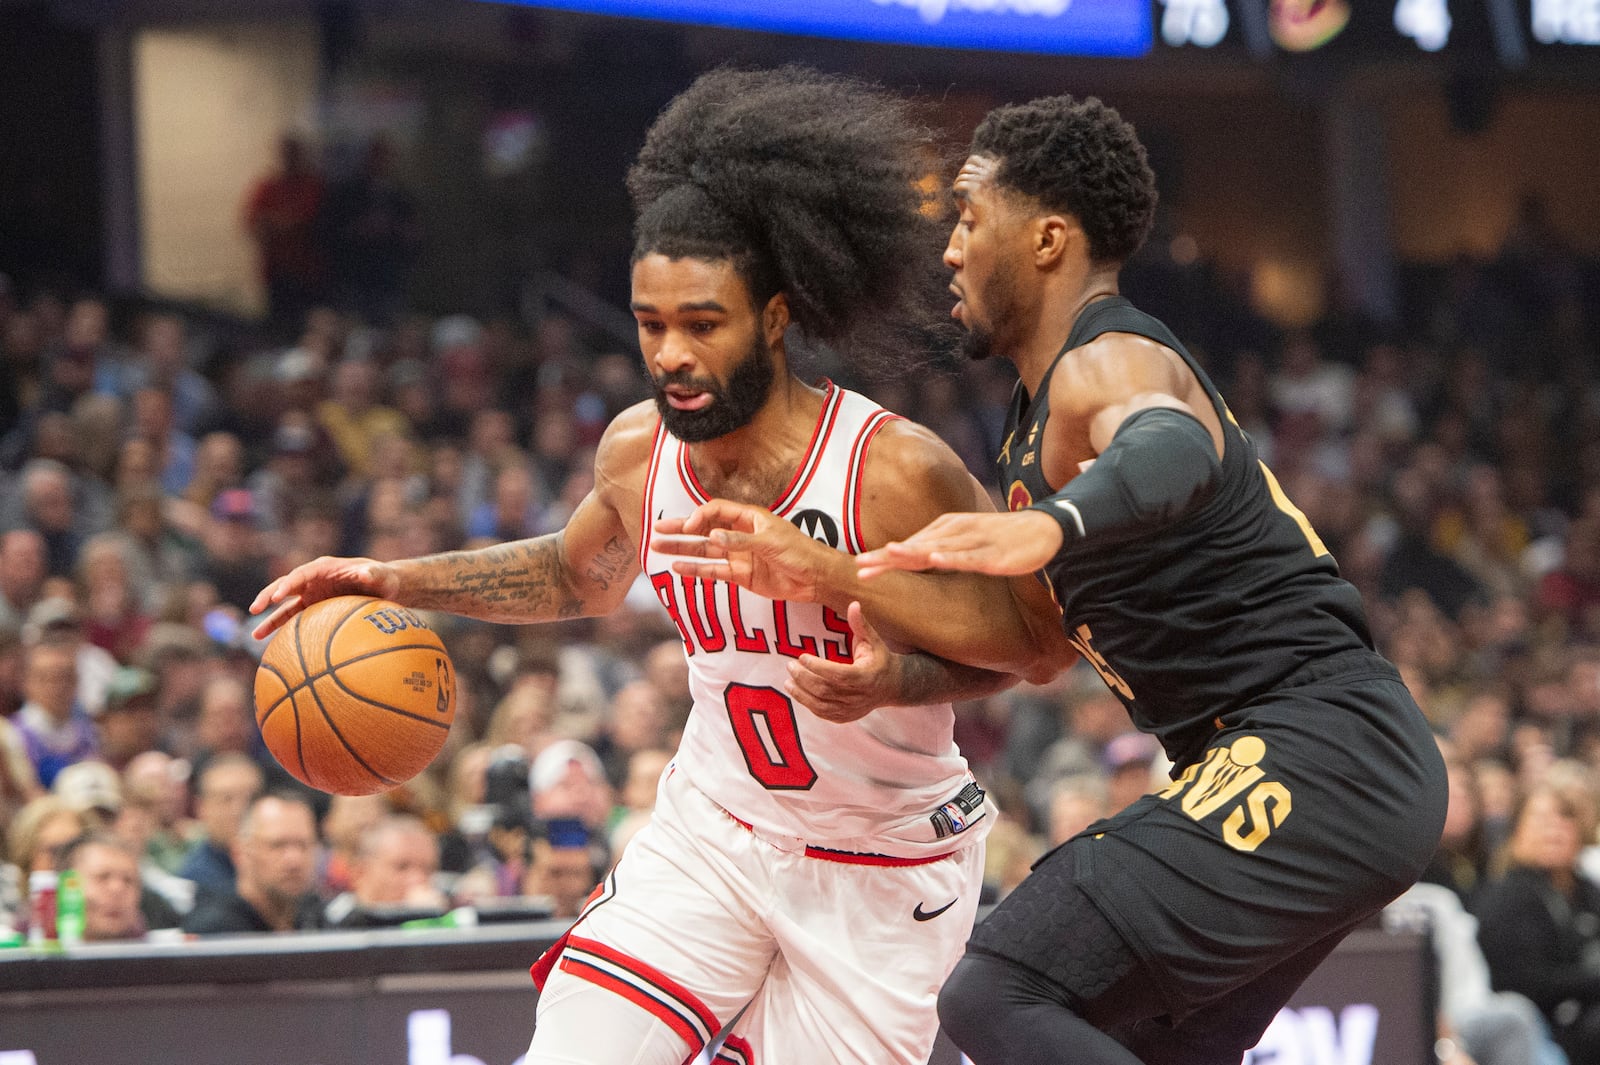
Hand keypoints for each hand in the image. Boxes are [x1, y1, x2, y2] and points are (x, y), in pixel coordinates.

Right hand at [249, 555, 398, 639]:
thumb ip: (373, 573)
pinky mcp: (314, 609)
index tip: (279, 596)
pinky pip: (294, 620)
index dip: (288, 584)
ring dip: (269, 620)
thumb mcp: (381, 575)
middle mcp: (313, 580)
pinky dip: (283, 631)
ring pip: (285, 607)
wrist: (385, 588)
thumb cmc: (383, 579)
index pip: (301, 574)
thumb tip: (365, 573)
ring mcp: (312, 595)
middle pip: (285, 586)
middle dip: (268, 596)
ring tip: (254, 635)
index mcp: (324, 568)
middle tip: (255, 608)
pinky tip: (272, 646)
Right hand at [651, 499, 828, 602]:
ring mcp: (738, 555)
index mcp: (749, 518)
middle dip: (680, 529)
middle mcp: (740, 534)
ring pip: (704, 550)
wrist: (816, 578)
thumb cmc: (800, 551)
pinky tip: (677, 568)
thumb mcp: (770, 542)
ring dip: (682, 549)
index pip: (716, 511)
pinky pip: (714, 571)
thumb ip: (740, 541)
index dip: (700, 516)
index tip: (689, 527)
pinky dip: (696, 570)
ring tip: (657, 548)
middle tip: (656, 529)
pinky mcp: (741, 575)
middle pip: (704, 528)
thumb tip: (712, 537)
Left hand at [785, 602, 897, 722]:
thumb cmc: (880, 659)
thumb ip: (860, 624)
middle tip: (790, 665)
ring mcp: (852, 709)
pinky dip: (808, 704)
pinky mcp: (846, 717)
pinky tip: (797, 692)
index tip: (802, 656)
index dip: (818, 667)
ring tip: (788, 681)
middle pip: (826, 690)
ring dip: (801, 694)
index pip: (839, 674)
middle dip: (804, 678)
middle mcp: (859, 696)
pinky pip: (823, 713)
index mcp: (866, 676)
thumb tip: (853, 603)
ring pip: (821, 705)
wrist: (893, 686)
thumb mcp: (873, 640)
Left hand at [856, 510, 1063, 579]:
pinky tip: (934, 560)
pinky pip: (969, 557)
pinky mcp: (993, 553)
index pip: (909, 546)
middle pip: (915, 547)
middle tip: (860, 566)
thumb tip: (916, 560)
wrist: (1045, 528)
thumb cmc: (1002, 538)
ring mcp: (974, 541)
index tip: (859, 567)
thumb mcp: (965, 543)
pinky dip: (951, 558)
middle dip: (887, 558)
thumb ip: (941, 551)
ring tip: (887, 556)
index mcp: (946, 531)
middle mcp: (955, 533)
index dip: (884, 558)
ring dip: (912, 553)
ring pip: (937, 549)